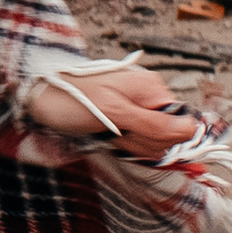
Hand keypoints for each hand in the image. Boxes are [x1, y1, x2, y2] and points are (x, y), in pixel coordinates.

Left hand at [23, 64, 204, 163]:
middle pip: (167, 137)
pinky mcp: (125, 122)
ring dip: (129, 144)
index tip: (136, 135)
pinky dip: (122, 145)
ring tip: (106, 132)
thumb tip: (192, 129)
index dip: (163, 138)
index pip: (182, 124)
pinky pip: (136, 143)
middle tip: (114, 132)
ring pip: (151, 143)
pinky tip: (106, 137)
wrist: (39, 99)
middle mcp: (149, 97)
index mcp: (153, 88)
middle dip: (141, 141)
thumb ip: (153, 122)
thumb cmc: (73, 101)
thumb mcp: (114, 112)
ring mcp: (137, 110)